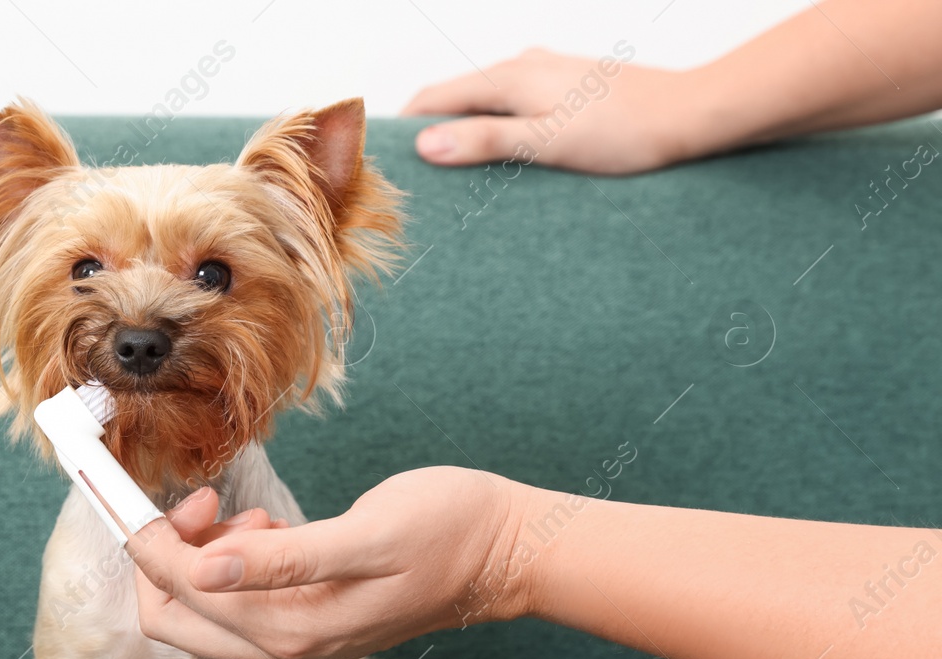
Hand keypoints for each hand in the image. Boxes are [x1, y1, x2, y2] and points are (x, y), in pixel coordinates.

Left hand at [127, 467, 528, 658]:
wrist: (504, 554)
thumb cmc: (446, 531)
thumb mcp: (366, 536)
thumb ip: (284, 560)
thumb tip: (207, 567)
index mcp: (289, 631)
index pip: (179, 593)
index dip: (150, 539)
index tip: (133, 487)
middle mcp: (282, 647)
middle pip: (173, 613)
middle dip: (169, 553)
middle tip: (205, 499)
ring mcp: (294, 639)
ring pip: (202, 604)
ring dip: (203, 554)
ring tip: (252, 514)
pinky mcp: (306, 621)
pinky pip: (237, 598)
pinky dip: (232, 559)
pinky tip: (272, 529)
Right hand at [401, 49, 706, 174]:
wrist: (691, 114)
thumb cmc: (624, 132)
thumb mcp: (546, 142)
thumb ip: (485, 141)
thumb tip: (425, 144)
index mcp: (509, 77)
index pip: (432, 98)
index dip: (402, 129)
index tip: (382, 162)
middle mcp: (524, 66)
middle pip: (456, 97)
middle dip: (430, 132)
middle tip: (413, 179)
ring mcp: (547, 72)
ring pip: (485, 100)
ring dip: (464, 130)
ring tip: (455, 174)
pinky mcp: (568, 85)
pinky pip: (513, 104)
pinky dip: (495, 126)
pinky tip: (506, 155)